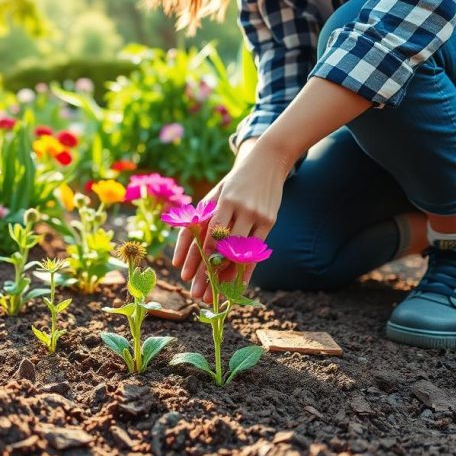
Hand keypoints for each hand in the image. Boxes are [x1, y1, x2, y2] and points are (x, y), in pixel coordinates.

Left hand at [172, 137, 293, 301]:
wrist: (268, 161)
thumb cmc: (235, 181)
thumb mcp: (216, 192)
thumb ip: (202, 214)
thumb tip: (186, 239)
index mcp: (224, 200)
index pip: (209, 233)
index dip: (198, 256)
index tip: (187, 275)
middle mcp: (241, 209)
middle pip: (223, 247)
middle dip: (209, 273)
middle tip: (198, 294)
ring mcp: (257, 216)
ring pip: (241, 252)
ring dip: (228, 276)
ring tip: (216, 294)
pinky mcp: (269, 222)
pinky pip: (256, 251)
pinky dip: (247, 270)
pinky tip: (238, 285)